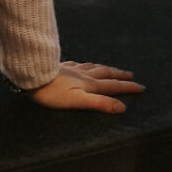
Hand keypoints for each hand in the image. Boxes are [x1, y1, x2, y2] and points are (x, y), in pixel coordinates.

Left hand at [26, 61, 143, 111]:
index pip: (113, 86)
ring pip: (93, 67)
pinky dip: (86, 64)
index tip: (141, 87)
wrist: (30, 76)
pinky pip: (78, 63)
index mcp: (89, 85)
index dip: (128, 88)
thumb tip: (122, 107)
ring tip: (111, 68)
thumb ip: (100, 103)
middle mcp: (83, 74)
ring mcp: (72, 69)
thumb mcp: (78, 101)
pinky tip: (82, 64)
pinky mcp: (61, 67)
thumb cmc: (52, 93)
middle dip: (120, 75)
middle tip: (131, 75)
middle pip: (106, 73)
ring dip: (105, 68)